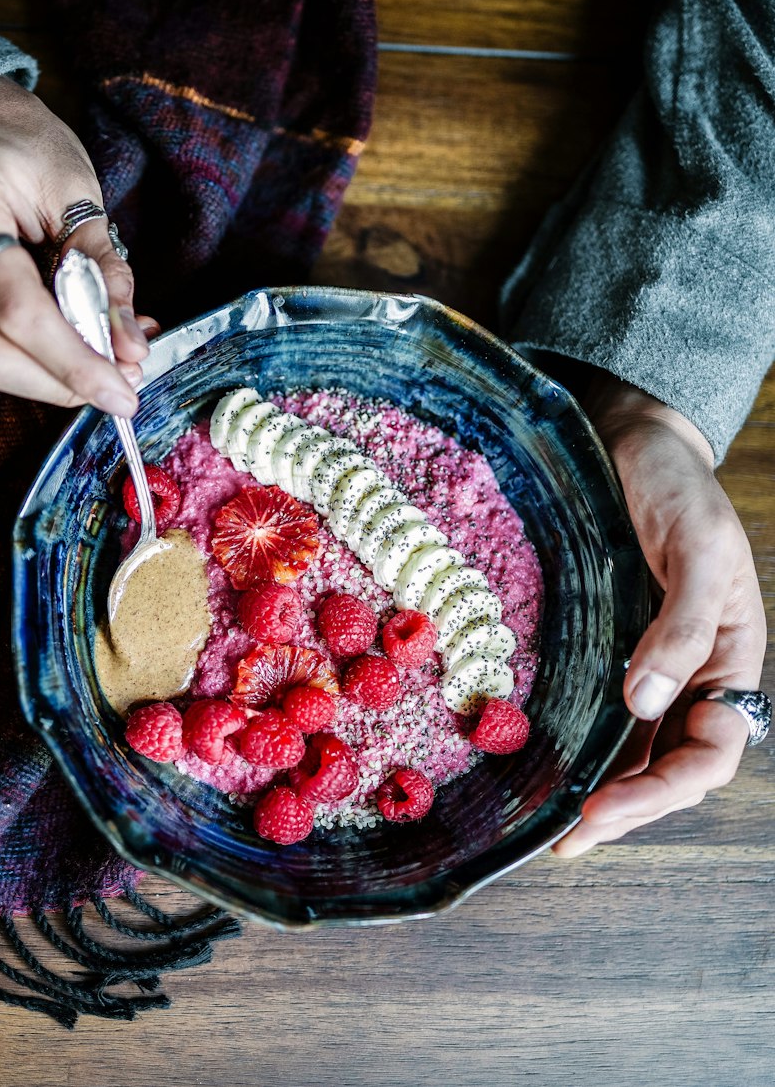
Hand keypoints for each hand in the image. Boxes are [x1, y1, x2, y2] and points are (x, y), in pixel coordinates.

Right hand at [0, 76, 155, 413]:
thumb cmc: (17, 140)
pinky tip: (63, 343)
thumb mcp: (75, 190)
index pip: (18, 311)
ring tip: (100, 366)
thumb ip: (104, 270)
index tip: (124, 393)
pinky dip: (20, 354)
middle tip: (116, 388)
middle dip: (56, 383)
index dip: (74, 362)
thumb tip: (132, 345)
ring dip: (41, 376)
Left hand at [553, 375, 766, 856]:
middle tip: (569, 840)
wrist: (639, 442)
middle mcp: (692, 672)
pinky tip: (551, 765)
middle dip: (627, 808)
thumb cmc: (681, 489)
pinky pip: (603, 708)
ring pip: (636, 746)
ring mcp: (651, 661)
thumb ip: (684, 625)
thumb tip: (647, 702)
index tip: (600, 810)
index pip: (709, 753)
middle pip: (669, 763)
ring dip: (604, 790)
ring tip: (558, 828)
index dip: (660, 791)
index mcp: (731, 661)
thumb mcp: (700, 549)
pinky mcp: (611, 642)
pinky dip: (584, 743)